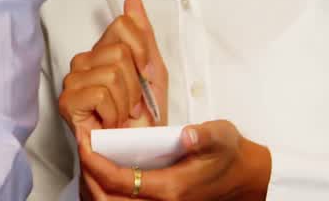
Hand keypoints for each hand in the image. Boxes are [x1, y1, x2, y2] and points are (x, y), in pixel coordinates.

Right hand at [60, 0, 168, 134]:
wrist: (135, 153)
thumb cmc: (142, 118)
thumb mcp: (152, 71)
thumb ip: (143, 34)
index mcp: (101, 51)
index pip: (122, 25)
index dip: (142, 52)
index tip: (145, 76)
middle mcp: (83, 62)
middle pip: (119, 52)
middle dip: (135, 84)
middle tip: (131, 104)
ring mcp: (72, 81)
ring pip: (112, 73)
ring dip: (126, 102)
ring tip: (121, 115)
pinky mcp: (67, 102)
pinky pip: (101, 93)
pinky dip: (114, 112)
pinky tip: (109, 122)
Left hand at [79, 120, 270, 200]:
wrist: (247, 176)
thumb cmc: (230, 155)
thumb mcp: (221, 137)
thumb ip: (204, 136)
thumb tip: (187, 134)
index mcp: (170, 188)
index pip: (120, 182)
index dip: (95, 164)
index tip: (84, 143)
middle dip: (88, 179)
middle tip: (81, 151)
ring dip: (95, 188)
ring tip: (87, 162)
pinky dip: (107, 193)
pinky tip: (103, 173)